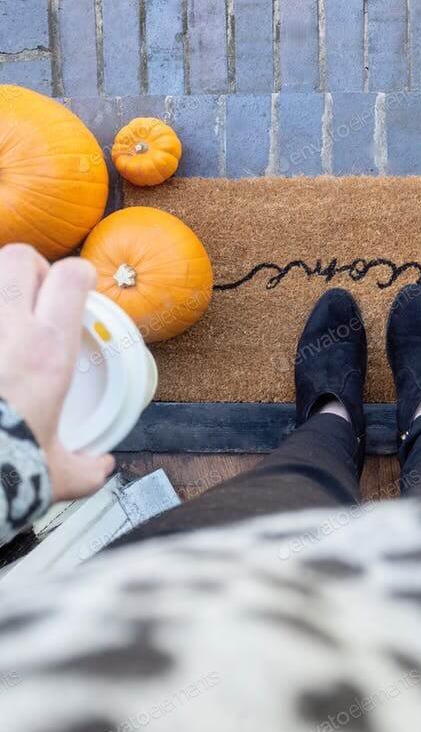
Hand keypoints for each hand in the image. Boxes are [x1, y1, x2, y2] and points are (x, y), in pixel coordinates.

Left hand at [0, 244, 114, 501]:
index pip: (70, 278)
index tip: (80, 287)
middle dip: (30, 269)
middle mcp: (8, 330)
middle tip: (35, 297)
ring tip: (7, 324)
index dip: (78, 274)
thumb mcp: (55, 473)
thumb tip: (101, 467)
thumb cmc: (4, 468)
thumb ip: (83, 468)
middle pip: (19, 258)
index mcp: (48, 352)